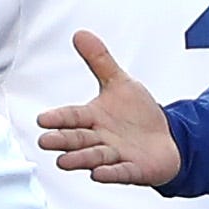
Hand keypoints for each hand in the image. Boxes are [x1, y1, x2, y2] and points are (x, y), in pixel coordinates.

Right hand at [35, 32, 182, 186]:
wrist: (166, 139)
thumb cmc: (138, 115)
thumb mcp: (120, 83)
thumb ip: (100, 61)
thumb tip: (80, 34)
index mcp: (94, 118)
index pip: (72, 117)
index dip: (58, 118)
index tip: (42, 119)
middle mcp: (100, 138)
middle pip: (78, 139)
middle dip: (62, 140)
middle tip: (45, 141)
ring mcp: (116, 155)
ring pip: (95, 157)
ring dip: (80, 159)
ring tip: (64, 161)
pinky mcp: (133, 169)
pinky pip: (120, 173)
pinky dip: (110, 173)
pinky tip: (98, 174)